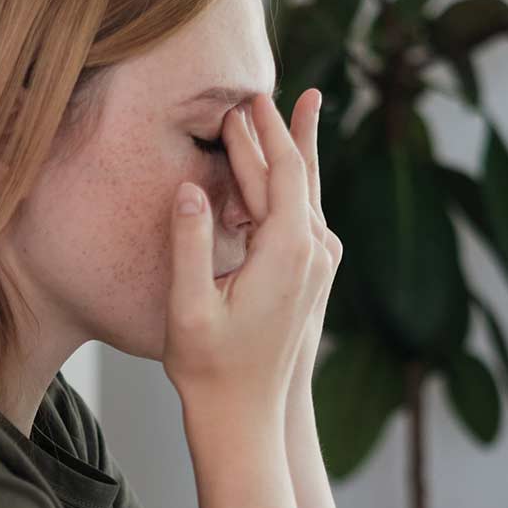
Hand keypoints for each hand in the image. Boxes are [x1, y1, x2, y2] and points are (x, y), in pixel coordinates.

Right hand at [165, 92, 338, 426]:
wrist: (246, 418)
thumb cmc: (208, 368)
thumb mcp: (188, 307)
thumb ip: (189, 246)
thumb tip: (189, 191)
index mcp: (288, 253)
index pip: (279, 172)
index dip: (258, 131)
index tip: (238, 97)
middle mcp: (315, 254)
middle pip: (297, 175)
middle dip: (273, 131)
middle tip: (252, 89)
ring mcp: (319, 266)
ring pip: (305, 192)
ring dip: (288, 151)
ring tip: (288, 107)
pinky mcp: (314, 276)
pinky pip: (303, 215)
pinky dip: (289, 185)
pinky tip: (278, 170)